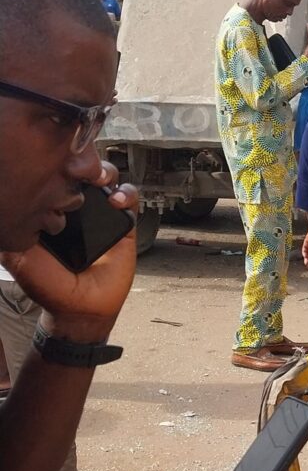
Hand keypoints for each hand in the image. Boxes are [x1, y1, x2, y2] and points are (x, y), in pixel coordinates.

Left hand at [0, 163, 138, 343]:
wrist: (80, 310)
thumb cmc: (50, 286)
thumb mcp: (19, 255)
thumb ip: (14, 231)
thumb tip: (6, 203)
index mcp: (54, 209)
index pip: (59, 176)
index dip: (60, 163)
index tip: (56, 162)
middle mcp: (79, 208)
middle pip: (85, 170)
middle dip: (84, 161)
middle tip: (79, 166)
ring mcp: (103, 214)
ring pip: (109, 177)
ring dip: (106, 171)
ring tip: (99, 179)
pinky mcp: (125, 225)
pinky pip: (131, 200)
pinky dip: (127, 194)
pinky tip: (116, 201)